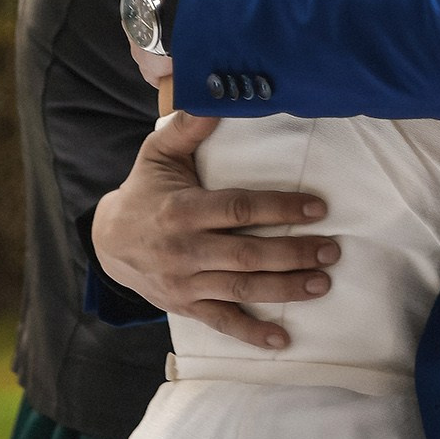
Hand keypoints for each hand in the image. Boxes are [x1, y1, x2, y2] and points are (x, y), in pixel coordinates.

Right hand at [91, 115, 338, 349]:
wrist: (108, 242)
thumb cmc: (143, 192)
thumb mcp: (157, 153)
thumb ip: (186, 127)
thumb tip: (213, 99)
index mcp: (183, 210)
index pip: (239, 209)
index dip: (279, 208)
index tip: (317, 208)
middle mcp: (185, 249)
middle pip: (247, 254)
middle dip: (293, 254)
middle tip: (331, 250)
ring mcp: (186, 282)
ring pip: (241, 288)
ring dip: (285, 289)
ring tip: (322, 283)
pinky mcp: (187, 306)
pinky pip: (222, 323)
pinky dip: (252, 334)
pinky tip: (282, 340)